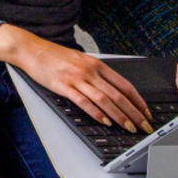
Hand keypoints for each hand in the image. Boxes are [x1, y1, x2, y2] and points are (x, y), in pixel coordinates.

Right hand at [0, 28, 152, 131]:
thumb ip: (97, 73)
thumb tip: (114, 90)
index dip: (138, 100)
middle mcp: (90, 71)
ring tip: (129, 127)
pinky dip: (96, 113)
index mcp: (96, 64)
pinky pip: (84, 102)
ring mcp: (77, 78)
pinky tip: (105, 122)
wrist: (31, 49)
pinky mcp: (63, 86)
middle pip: (118, 94)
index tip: (146, 113)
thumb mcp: (81, 60)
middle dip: (134, 113)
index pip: (124, 84)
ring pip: (104, 99)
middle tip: (144, 126)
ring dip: (119, 116)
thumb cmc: (55, 56)